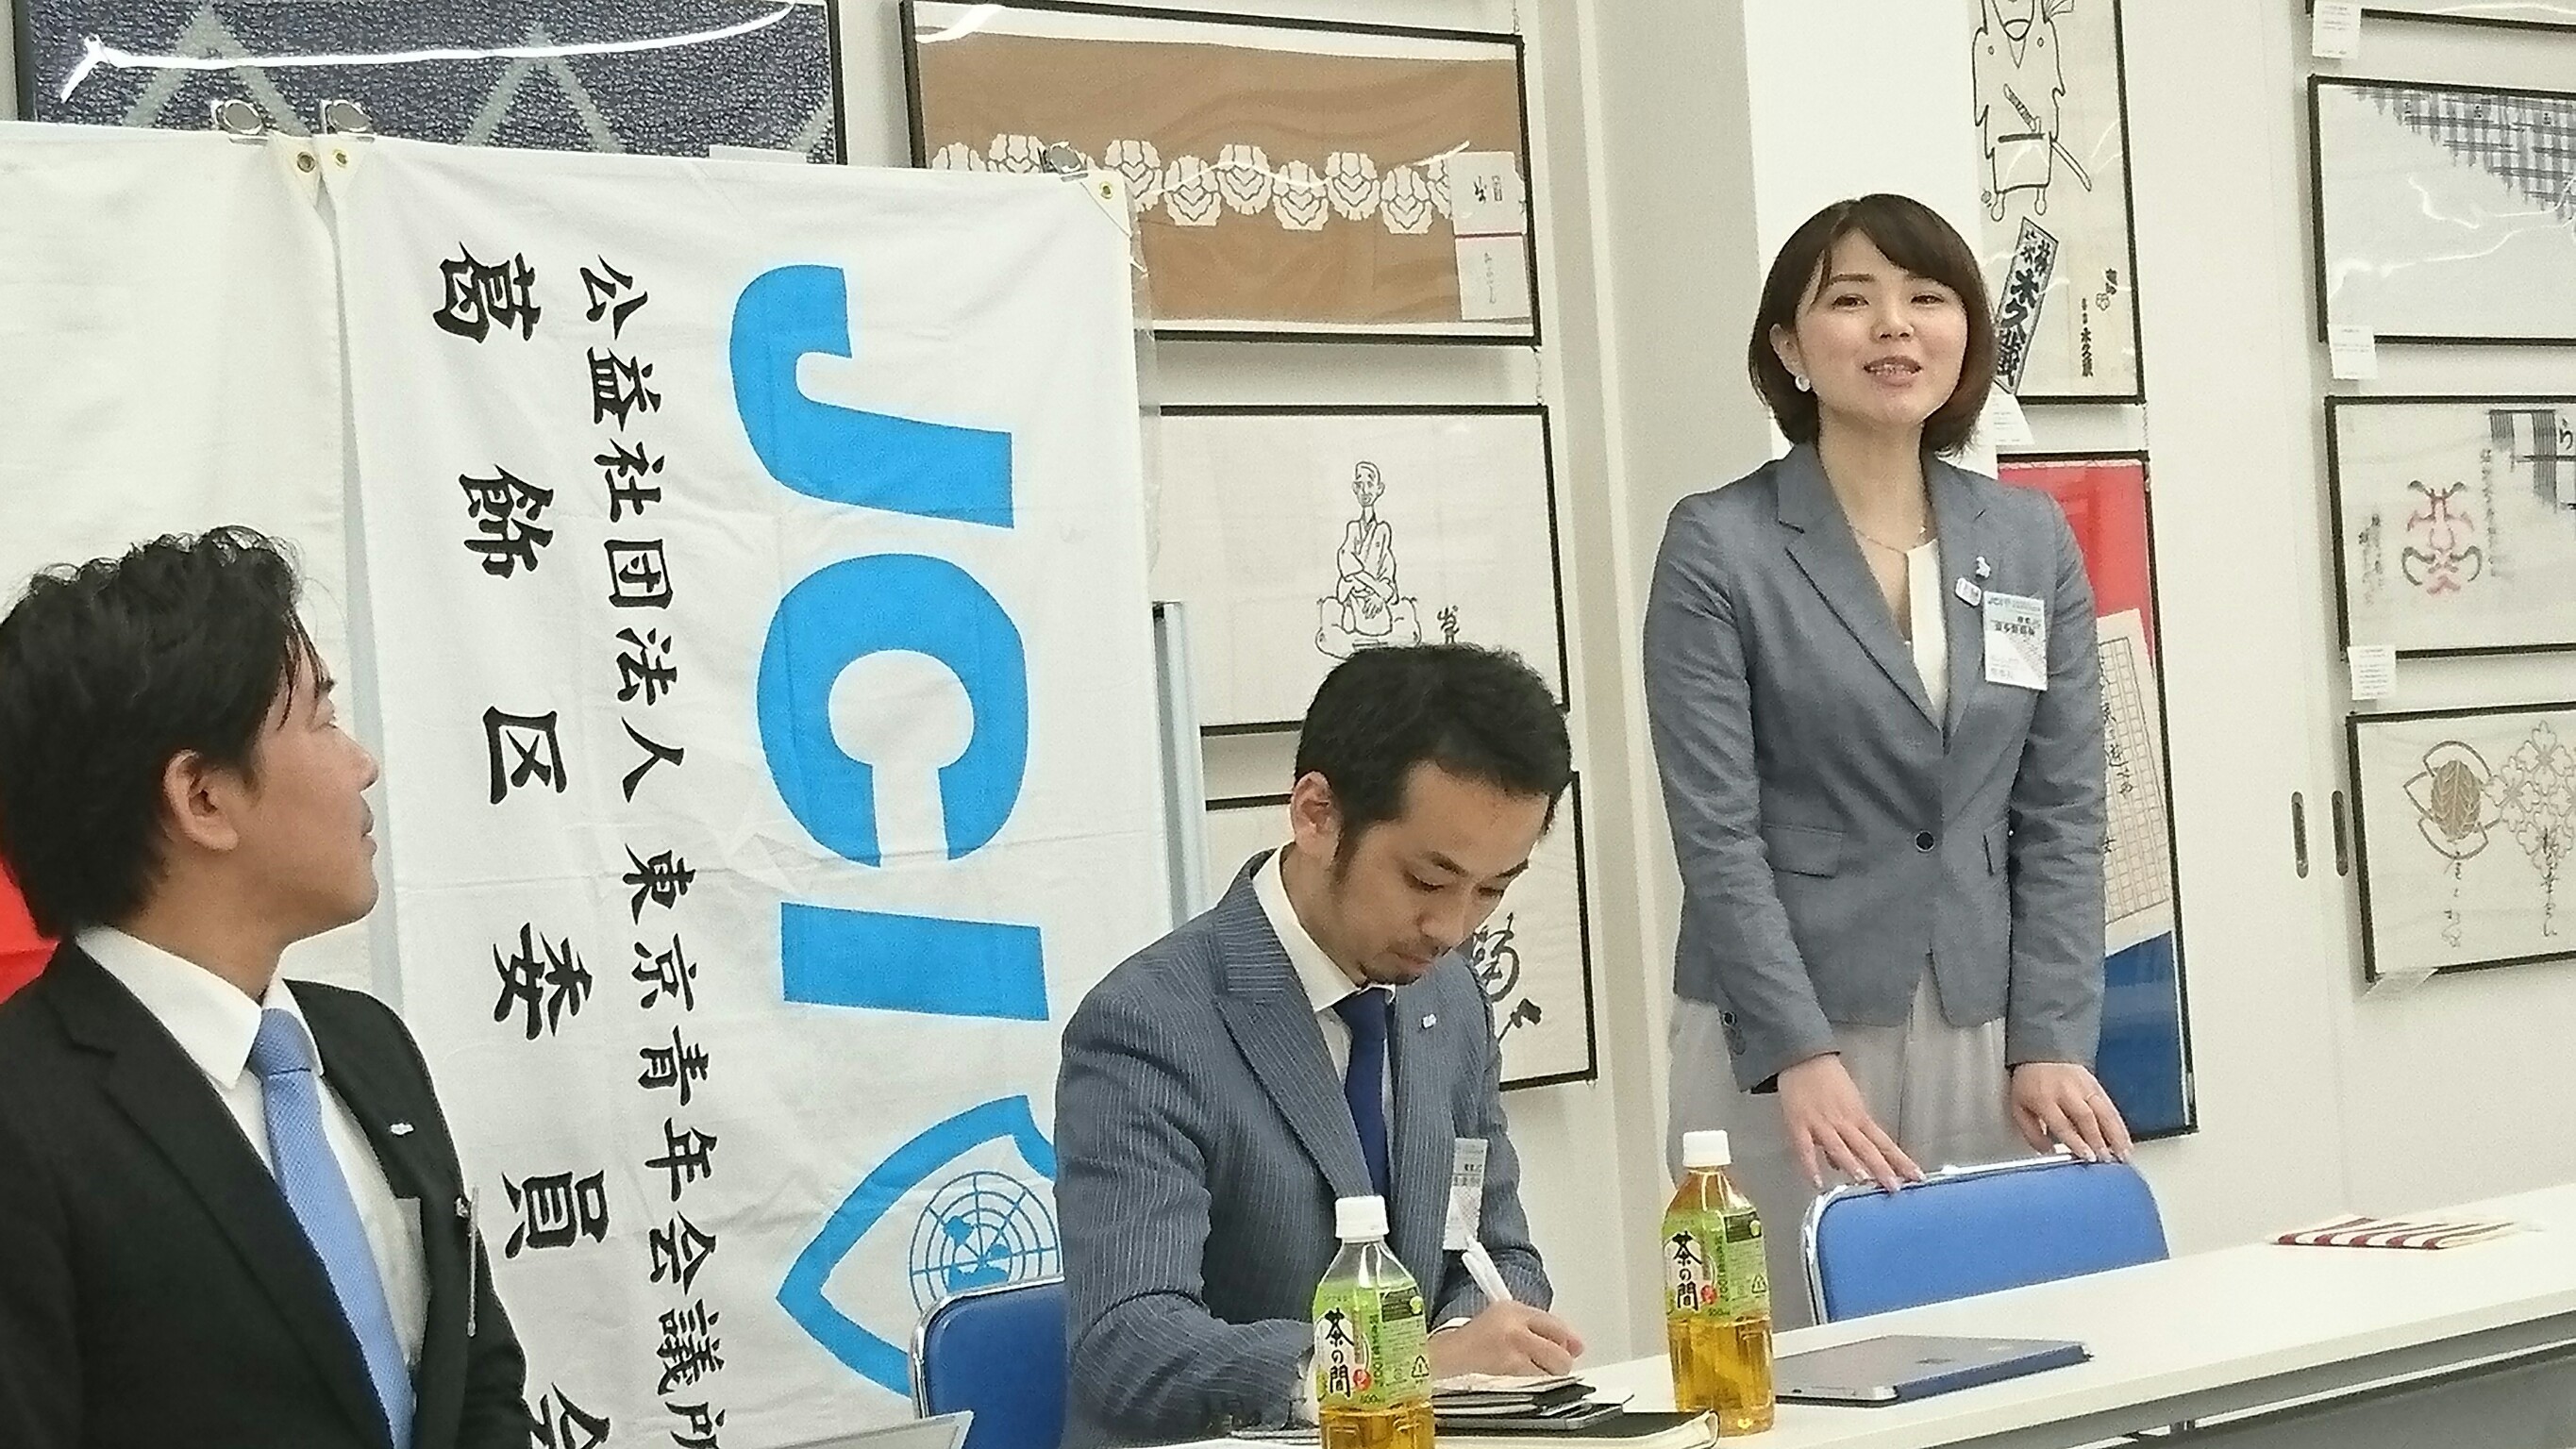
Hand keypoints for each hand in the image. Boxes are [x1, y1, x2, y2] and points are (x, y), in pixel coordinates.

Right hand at [1427, 1301, 1584, 1379]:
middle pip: (1559, 1349)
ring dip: (1550, 1371)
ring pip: (1551, 1367)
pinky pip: (1536, 1378)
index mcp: (1513, 1309)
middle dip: (1563, 1359)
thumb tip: (1571, 1344)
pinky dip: (1536, 1378)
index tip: (1576, 1346)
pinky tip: (1523, 1372)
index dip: (1569, 1338)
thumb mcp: (1505, 1315)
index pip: (1555, 1323)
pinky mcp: (1508, 1370)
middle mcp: (1514, 1327)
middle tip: (1557, 1361)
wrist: (1449, 1353)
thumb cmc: (1477, 1336)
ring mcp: (1512, 1350)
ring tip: (1534, 1366)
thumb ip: (1536, 1324)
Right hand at [1777, 1053, 1922, 1192]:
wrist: (1804, 1058)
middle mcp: (1844, 1122)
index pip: (1884, 1142)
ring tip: (1864, 1182)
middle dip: (1882, 1168)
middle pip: (1866, 1148)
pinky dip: (1811, 1166)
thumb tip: (1844, 1165)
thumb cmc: (1827, 1079)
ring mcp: (1821, 1124)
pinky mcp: (1799, 1125)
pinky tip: (1817, 1183)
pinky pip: (1805, 1149)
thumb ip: (1848, 1135)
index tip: (1916, 1176)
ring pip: (1839, 1148)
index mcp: (1859, 1117)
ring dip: (1852, 1165)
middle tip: (1895, 1187)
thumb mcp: (1847, 1103)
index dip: (1900, 1160)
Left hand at [2010, 1061, 2133, 1161]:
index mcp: (2043, 1098)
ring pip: (2103, 1111)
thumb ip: (2032, 1133)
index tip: (2087, 1156)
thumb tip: (2048, 1152)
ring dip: (2115, 1135)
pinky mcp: (2096, 1085)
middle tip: (2107, 1159)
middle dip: (2099, 1140)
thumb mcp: (2019, 1108)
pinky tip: (2125, 1141)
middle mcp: (2066, 1091)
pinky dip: (2120, 1126)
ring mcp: (2084, 1086)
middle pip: (2086, 1117)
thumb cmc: (2030, 1085)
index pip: (2062, 1123)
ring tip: (2123, 1155)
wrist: (2041, 1054)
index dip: (2076, 1141)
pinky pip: (2111, 1107)